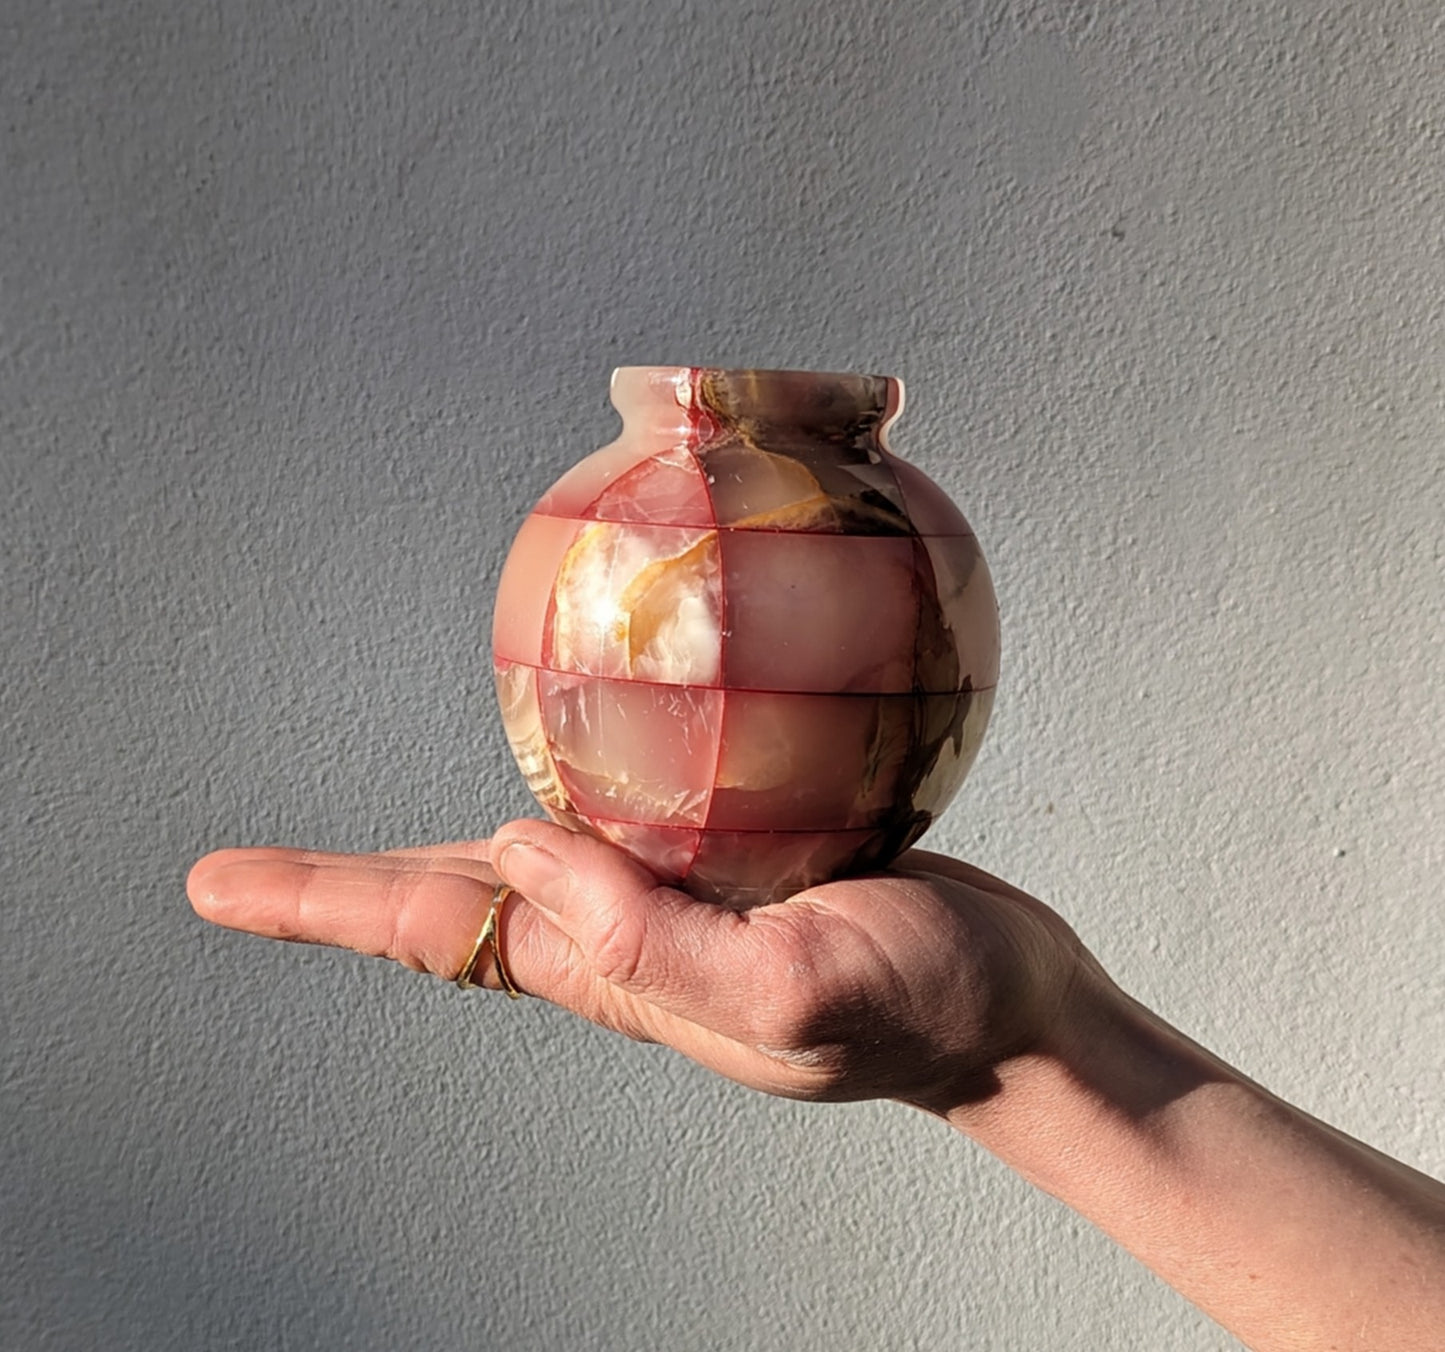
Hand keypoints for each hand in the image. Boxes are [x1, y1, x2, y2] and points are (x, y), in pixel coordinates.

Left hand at [187, 820, 1094, 1113]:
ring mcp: (674, 905)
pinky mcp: (729, 865)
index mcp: (621, 971)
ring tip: (347, 858)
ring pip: (522, 872)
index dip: (328, 906)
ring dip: (428, 860)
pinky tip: (551, 774)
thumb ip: (650, 940)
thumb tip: (516, 850)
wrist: (1007, 1010)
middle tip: (226, 879)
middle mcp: (625, 941)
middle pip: (452, 911)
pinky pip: (615, 832)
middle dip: (339, 895)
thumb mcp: (789, 991)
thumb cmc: (920, 1007)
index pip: (443, 935)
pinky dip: (560, 797)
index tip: (219, 887)